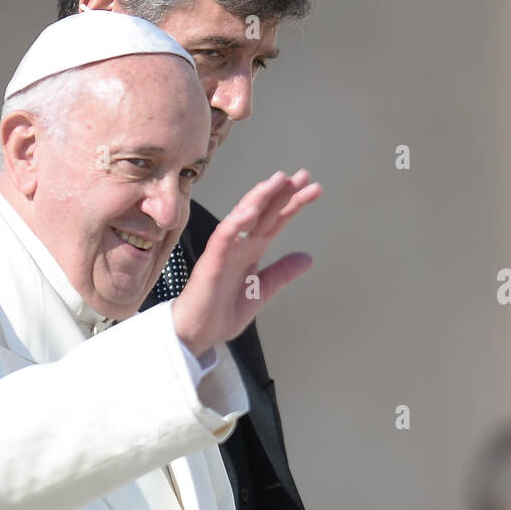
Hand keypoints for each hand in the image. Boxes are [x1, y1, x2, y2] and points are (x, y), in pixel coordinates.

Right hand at [170, 169, 319, 358]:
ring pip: (242, 216)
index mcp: (251, 251)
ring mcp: (224, 252)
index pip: (275, 221)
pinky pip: (223, 238)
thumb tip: (308, 258)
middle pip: (263, 212)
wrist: (197, 335)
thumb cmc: (221, 312)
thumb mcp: (262, 291)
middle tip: (302, 174)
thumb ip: (282, 273)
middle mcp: (239, 245)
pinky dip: (235, 223)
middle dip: (282, 192)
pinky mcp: (210, 263)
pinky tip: (250, 211)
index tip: (313, 188)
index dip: (293, 204)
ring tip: (279, 180)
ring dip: (260, 197)